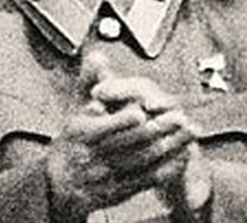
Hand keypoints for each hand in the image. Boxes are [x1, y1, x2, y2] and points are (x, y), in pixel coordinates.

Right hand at [45, 53, 199, 216]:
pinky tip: (180, 154)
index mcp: (79, 133)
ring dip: (169, 147)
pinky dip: (167, 167)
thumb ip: (89, 81)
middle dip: (157, 129)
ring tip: (187, 132)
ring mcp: (105, 177)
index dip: (122, 120)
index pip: (102, 127)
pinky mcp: (119, 192)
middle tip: (178, 116)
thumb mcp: (74, 109)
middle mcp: (90, 157)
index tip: (141, 111)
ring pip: (142, 161)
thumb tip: (97, 56)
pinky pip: (147, 179)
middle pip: (128, 143)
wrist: (59, 183)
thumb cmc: (72, 140)